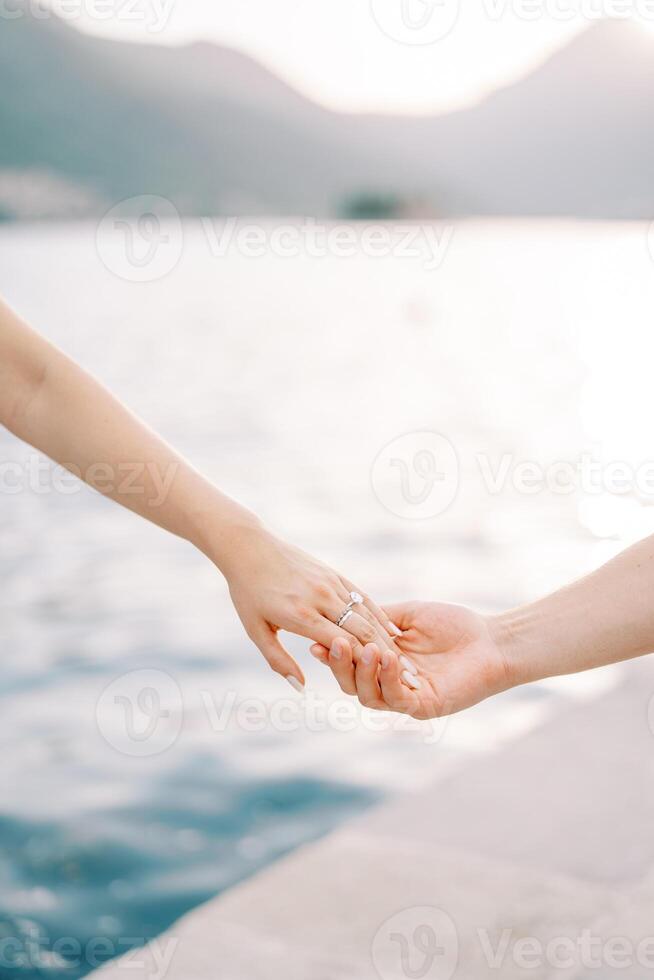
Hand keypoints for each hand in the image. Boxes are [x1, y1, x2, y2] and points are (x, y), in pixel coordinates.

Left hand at [217, 520, 399, 688]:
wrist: (249, 547)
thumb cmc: (248, 592)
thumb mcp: (256, 630)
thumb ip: (278, 661)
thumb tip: (300, 687)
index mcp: (300, 615)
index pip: (342, 644)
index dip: (366, 665)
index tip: (385, 683)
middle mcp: (320, 598)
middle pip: (362, 630)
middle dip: (386, 655)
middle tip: (408, 677)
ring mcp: (329, 583)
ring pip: (366, 612)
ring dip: (387, 637)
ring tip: (404, 658)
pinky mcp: (333, 573)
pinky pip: (361, 595)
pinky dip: (379, 614)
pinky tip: (392, 630)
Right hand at [311, 601, 511, 718]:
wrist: (491, 640)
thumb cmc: (454, 625)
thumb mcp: (408, 615)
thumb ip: (377, 618)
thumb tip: (343, 615)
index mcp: (382, 662)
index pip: (348, 663)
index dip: (330, 654)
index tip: (315, 639)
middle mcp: (389, 683)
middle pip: (350, 684)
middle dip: (339, 665)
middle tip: (336, 642)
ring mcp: (405, 698)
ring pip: (368, 696)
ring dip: (362, 672)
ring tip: (365, 648)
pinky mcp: (424, 707)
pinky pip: (397, 700)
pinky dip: (388, 680)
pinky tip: (390, 658)